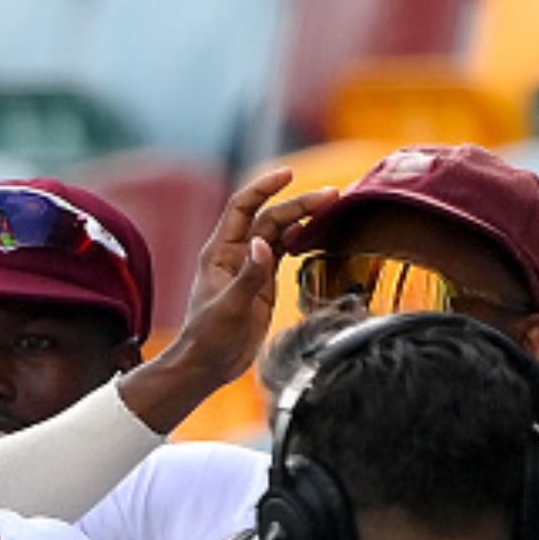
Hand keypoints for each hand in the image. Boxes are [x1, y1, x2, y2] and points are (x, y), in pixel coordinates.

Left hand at [172, 167, 338, 384]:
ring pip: (278, 233)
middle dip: (297, 203)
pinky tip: (314, 233)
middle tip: (330, 195)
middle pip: (268, 217)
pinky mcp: (263, 284)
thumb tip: (263, 243)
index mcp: (219, 252)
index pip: (242, 207)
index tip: (288, 174)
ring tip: (331, 206)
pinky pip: (283, 253)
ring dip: (301, 218)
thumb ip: (249, 275)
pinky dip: (299, 240)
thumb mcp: (230, 307)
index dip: (264, 187)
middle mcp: (235, 254)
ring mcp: (250, 267)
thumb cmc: (209, 337)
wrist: (207, 365)